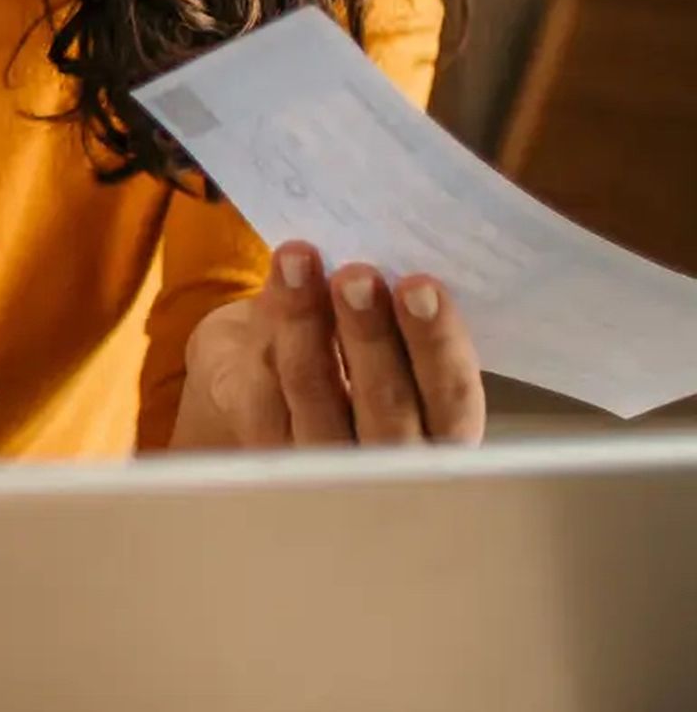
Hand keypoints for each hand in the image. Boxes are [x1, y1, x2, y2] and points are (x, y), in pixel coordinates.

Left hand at [171, 243, 484, 448]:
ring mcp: (319, 460)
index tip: (420, 283)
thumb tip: (391, 248)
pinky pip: (261, 386)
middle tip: (358, 275)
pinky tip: (276, 281)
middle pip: (385, 408)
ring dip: (307, 323)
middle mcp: (387, 462)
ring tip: (302, 261)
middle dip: (371, 336)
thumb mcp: (392, 339)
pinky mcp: (259, 446)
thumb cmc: (352, 355)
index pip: (451, 400)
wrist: (270, 389)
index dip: (438, 346)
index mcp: (442, 433)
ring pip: (313, 392)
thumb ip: (400, 311)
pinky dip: (266, 329)